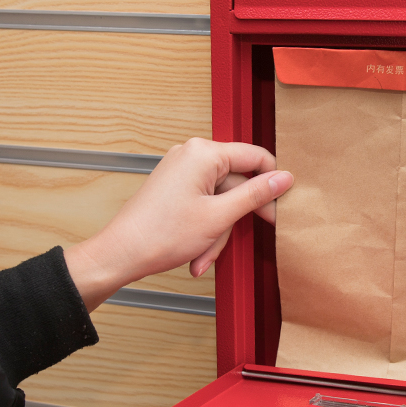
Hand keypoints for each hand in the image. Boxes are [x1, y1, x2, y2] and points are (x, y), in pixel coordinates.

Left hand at [64, 138, 292, 310]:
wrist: (121, 254)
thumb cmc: (161, 235)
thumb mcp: (220, 216)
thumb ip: (256, 194)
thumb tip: (284, 178)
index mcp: (204, 153)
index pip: (255, 157)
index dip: (271, 183)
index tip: (280, 205)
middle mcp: (192, 155)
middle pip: (238, 182)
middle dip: (237, 217)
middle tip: (249, 234)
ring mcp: (183, 171)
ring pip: (222, 199)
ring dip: (220, 230)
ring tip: (206, 253)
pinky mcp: (177, 187)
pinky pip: (206, 204)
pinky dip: (207, 228)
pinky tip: (198, 252)